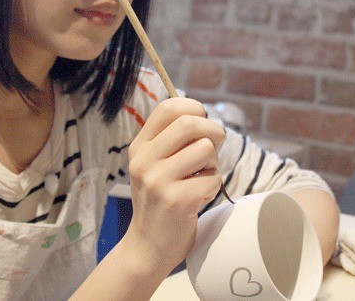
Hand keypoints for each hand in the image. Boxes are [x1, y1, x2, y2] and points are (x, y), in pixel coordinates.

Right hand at [123, 97, 224, 272]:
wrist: (147, 246)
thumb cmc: (159, 200)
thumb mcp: (153, 165)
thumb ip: (171, 141)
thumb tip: (203, 116)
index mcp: (140, 147)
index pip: (168, 107)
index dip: (193, 108)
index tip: (202, 122)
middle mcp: (144, 160)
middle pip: (190, 123)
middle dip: (213, 132)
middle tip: (214, 149)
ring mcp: (158, 180)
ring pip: (205, 149)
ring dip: (213, 164)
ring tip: (202, 177)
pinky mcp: (177, 200)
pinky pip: (212, 178)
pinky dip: (213, 187)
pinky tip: (199, 197)